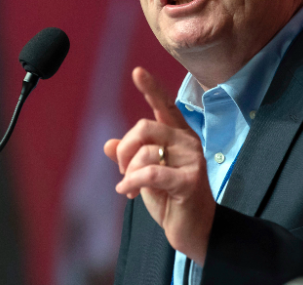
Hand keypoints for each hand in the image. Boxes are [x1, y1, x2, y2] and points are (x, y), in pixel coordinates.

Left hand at [104, 67, 214, 265]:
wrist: (195, 231)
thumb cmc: (171, 201)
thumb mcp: (145, 177)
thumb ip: (130, 158)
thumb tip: (108, 143)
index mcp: (178, 136)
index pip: (164, 106)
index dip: (151, 88)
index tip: (137, 71)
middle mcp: (188, 141)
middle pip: (144, 127)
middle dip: (124, 151)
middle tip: (122, 172)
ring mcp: (192, 159)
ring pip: (144, 152)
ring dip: (128, 174)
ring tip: (130, 189)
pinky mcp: (190, 180)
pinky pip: (150, 173)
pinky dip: (132, 184)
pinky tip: (128, 193)